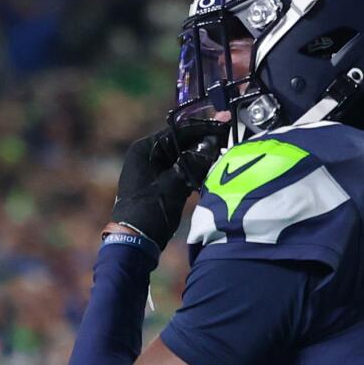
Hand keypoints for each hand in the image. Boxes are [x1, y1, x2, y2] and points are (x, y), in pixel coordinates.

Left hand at [108, 122, 221, 248]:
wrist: (135, 241)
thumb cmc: (149, 210)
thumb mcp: (174, 184)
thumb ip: (193, 162)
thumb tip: (211, 143)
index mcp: (144, 150)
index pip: (177, 131)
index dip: (202, 128)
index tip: (224, 123)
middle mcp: (146, 155)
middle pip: (180, 143)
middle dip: (203, 142)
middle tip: (228, 137)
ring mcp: (152, 170)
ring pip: (182, 157)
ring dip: (200, 157)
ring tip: (224, 153)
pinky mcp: (159, 184)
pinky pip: (180, 170)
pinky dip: (194, 170)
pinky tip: (211, 169)